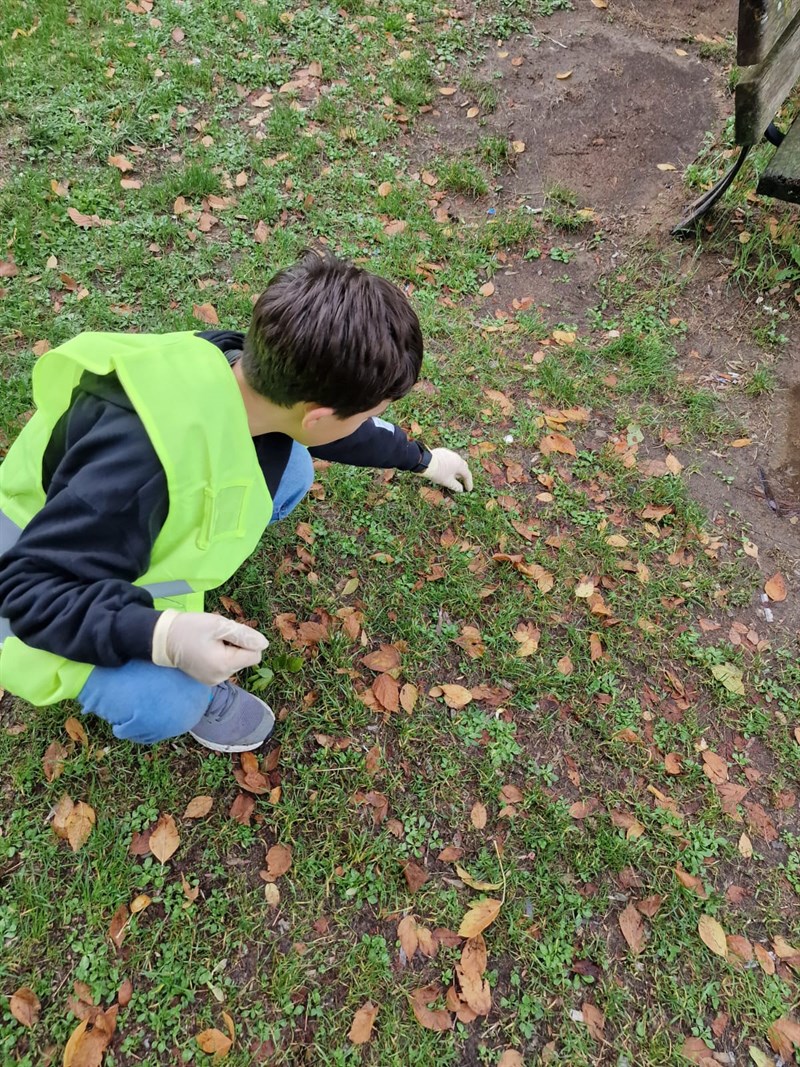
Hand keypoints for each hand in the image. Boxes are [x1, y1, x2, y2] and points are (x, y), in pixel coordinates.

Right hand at [152, 610, 268, 685]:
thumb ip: (243, 635)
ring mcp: (213, 680)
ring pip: (235, 661)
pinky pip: (224, 665)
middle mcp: (221, 677)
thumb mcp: (218, 625)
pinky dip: (220, 655)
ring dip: (228, 649)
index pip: (255, 655)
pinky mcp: (207, 679)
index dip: (247, 641)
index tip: (229, 633)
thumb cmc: (190, 628)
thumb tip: (264, 644)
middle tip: (217, 635)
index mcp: (224, 665)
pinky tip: (205, 649)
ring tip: (210, 641)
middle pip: (245, 658)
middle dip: (237, 645)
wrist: (162, 639)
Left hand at [422, 448, 473, 492]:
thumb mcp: (447, 482)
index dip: (469, 483)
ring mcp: (449, 453)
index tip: (468, 489)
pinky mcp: (442, 451)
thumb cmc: (438, 473)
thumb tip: (460, 489)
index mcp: (460, 464)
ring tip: (452, 476)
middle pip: (463, 467)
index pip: (467, 475)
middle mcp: (456, 457)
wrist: (425, 462)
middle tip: (462, 482)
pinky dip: (450, 465)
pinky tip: (445, 469)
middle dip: (463, 475)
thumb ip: (456, 486)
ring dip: (456, 469)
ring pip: (456, 462)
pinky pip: (449, 459)